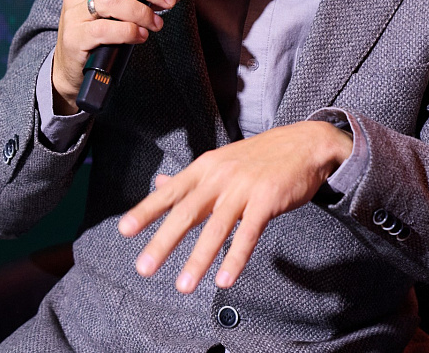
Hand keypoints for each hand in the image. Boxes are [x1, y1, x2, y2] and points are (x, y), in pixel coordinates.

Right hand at [52, 0, 185, 112]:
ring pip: (111, 0)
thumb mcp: (120, 6)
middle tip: (167, 1)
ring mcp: (73, 13)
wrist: (73, 64)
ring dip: (141, 11)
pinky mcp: (74, 37)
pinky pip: (105, 29)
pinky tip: (140, 36)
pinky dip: (129, 31)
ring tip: (155, 23)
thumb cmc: (101, 29)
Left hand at [117, 120, 353, 292]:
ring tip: (183, 285)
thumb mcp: (220, 161)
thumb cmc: (260, 157)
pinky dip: (235, 258)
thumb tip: (159, 184)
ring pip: (215, 228)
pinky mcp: (266, 200)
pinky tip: (224, 279)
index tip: (124, 230)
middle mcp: (220, 176)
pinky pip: (248, 233)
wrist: (304, 144)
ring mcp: (243, 188)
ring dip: (198, 259)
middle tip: (144, 267)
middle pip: (186, 212)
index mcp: (205, 167)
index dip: (146, 210)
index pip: (170, 191)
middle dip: (163, 241)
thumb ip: (190, 178)